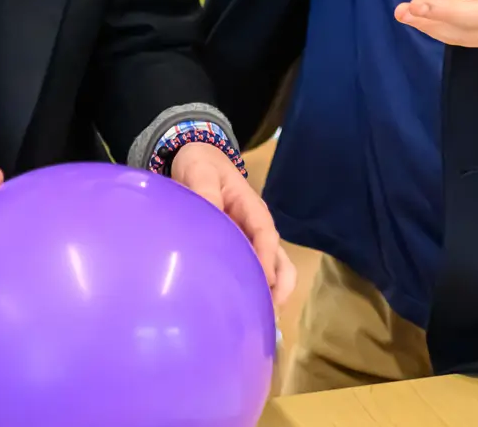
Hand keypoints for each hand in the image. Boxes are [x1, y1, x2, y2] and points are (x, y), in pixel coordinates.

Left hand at [171, 143, 296, 306]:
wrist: (197, 159)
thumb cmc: (201, 165)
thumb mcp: (200, 173)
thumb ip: (206, 193)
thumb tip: (210, 215)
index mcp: (252, 208)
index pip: (266, 234)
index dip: (267, 259)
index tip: (266, 283)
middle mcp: (257, 227)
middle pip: (280, 258)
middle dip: (279, 285)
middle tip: (268, 313)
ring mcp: (251, 240)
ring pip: (273, 269)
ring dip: (272, 293)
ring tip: (260, 320)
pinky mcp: (239, 249)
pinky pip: (253, 270)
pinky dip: (255, 290)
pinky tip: (242, 310)